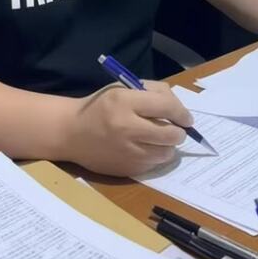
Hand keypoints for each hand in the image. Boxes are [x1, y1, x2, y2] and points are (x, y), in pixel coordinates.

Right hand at [64, 80, 193, 176]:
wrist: (70, 132)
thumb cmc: (100, 107)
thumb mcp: (122, 89)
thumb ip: (151, 92)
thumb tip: (178, 108)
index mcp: (125, 102)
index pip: (166, 107)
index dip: (182, 113)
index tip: (187, 118)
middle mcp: (126, 128)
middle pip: (171, 134)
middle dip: (179, 132)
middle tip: (176, 130)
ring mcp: (126, 151)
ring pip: (166, 153)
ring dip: (168, 146)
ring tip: (159, 139)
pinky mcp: (125, 169)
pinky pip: (153, 165)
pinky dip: (154, 157)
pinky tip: (145, 148)